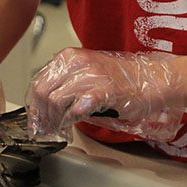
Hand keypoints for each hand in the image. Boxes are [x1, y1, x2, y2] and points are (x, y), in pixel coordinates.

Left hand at [26, 47, 183, 140]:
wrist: (151, 79)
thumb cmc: (122, 79)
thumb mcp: (87, 73)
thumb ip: (66, 84)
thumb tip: (46, 108)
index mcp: (70, 57)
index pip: (38, 81)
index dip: (34, 105)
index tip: (36, 120)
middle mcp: (77, 62)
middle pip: (42, 92)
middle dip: (41, 115)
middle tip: (46, 129)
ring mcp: (90, 75)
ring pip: (55, 100)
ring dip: (55, 120)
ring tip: (59, 130)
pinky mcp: (102, 91)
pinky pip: (76, 108)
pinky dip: (71, 120)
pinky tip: (74, 125)